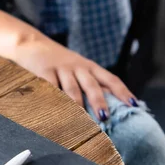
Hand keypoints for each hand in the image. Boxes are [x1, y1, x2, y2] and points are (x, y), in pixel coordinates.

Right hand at [13, 37, 137, 120]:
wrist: (31, 42)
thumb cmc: (58, 61)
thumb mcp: (76, 68)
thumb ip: (89, 84)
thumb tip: (107, 108)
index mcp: (89, 66)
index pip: (111, 79)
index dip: (123, 92)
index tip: (133, 106)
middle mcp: (78, 66)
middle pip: (92, 85)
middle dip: (99, 102)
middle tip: (104, 118)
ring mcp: (61, 68)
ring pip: (72, 89)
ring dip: (77, 106)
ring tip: (80, 122)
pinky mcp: (44, 71)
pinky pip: (51, 88)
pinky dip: (55, 101)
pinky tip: (57, 112)